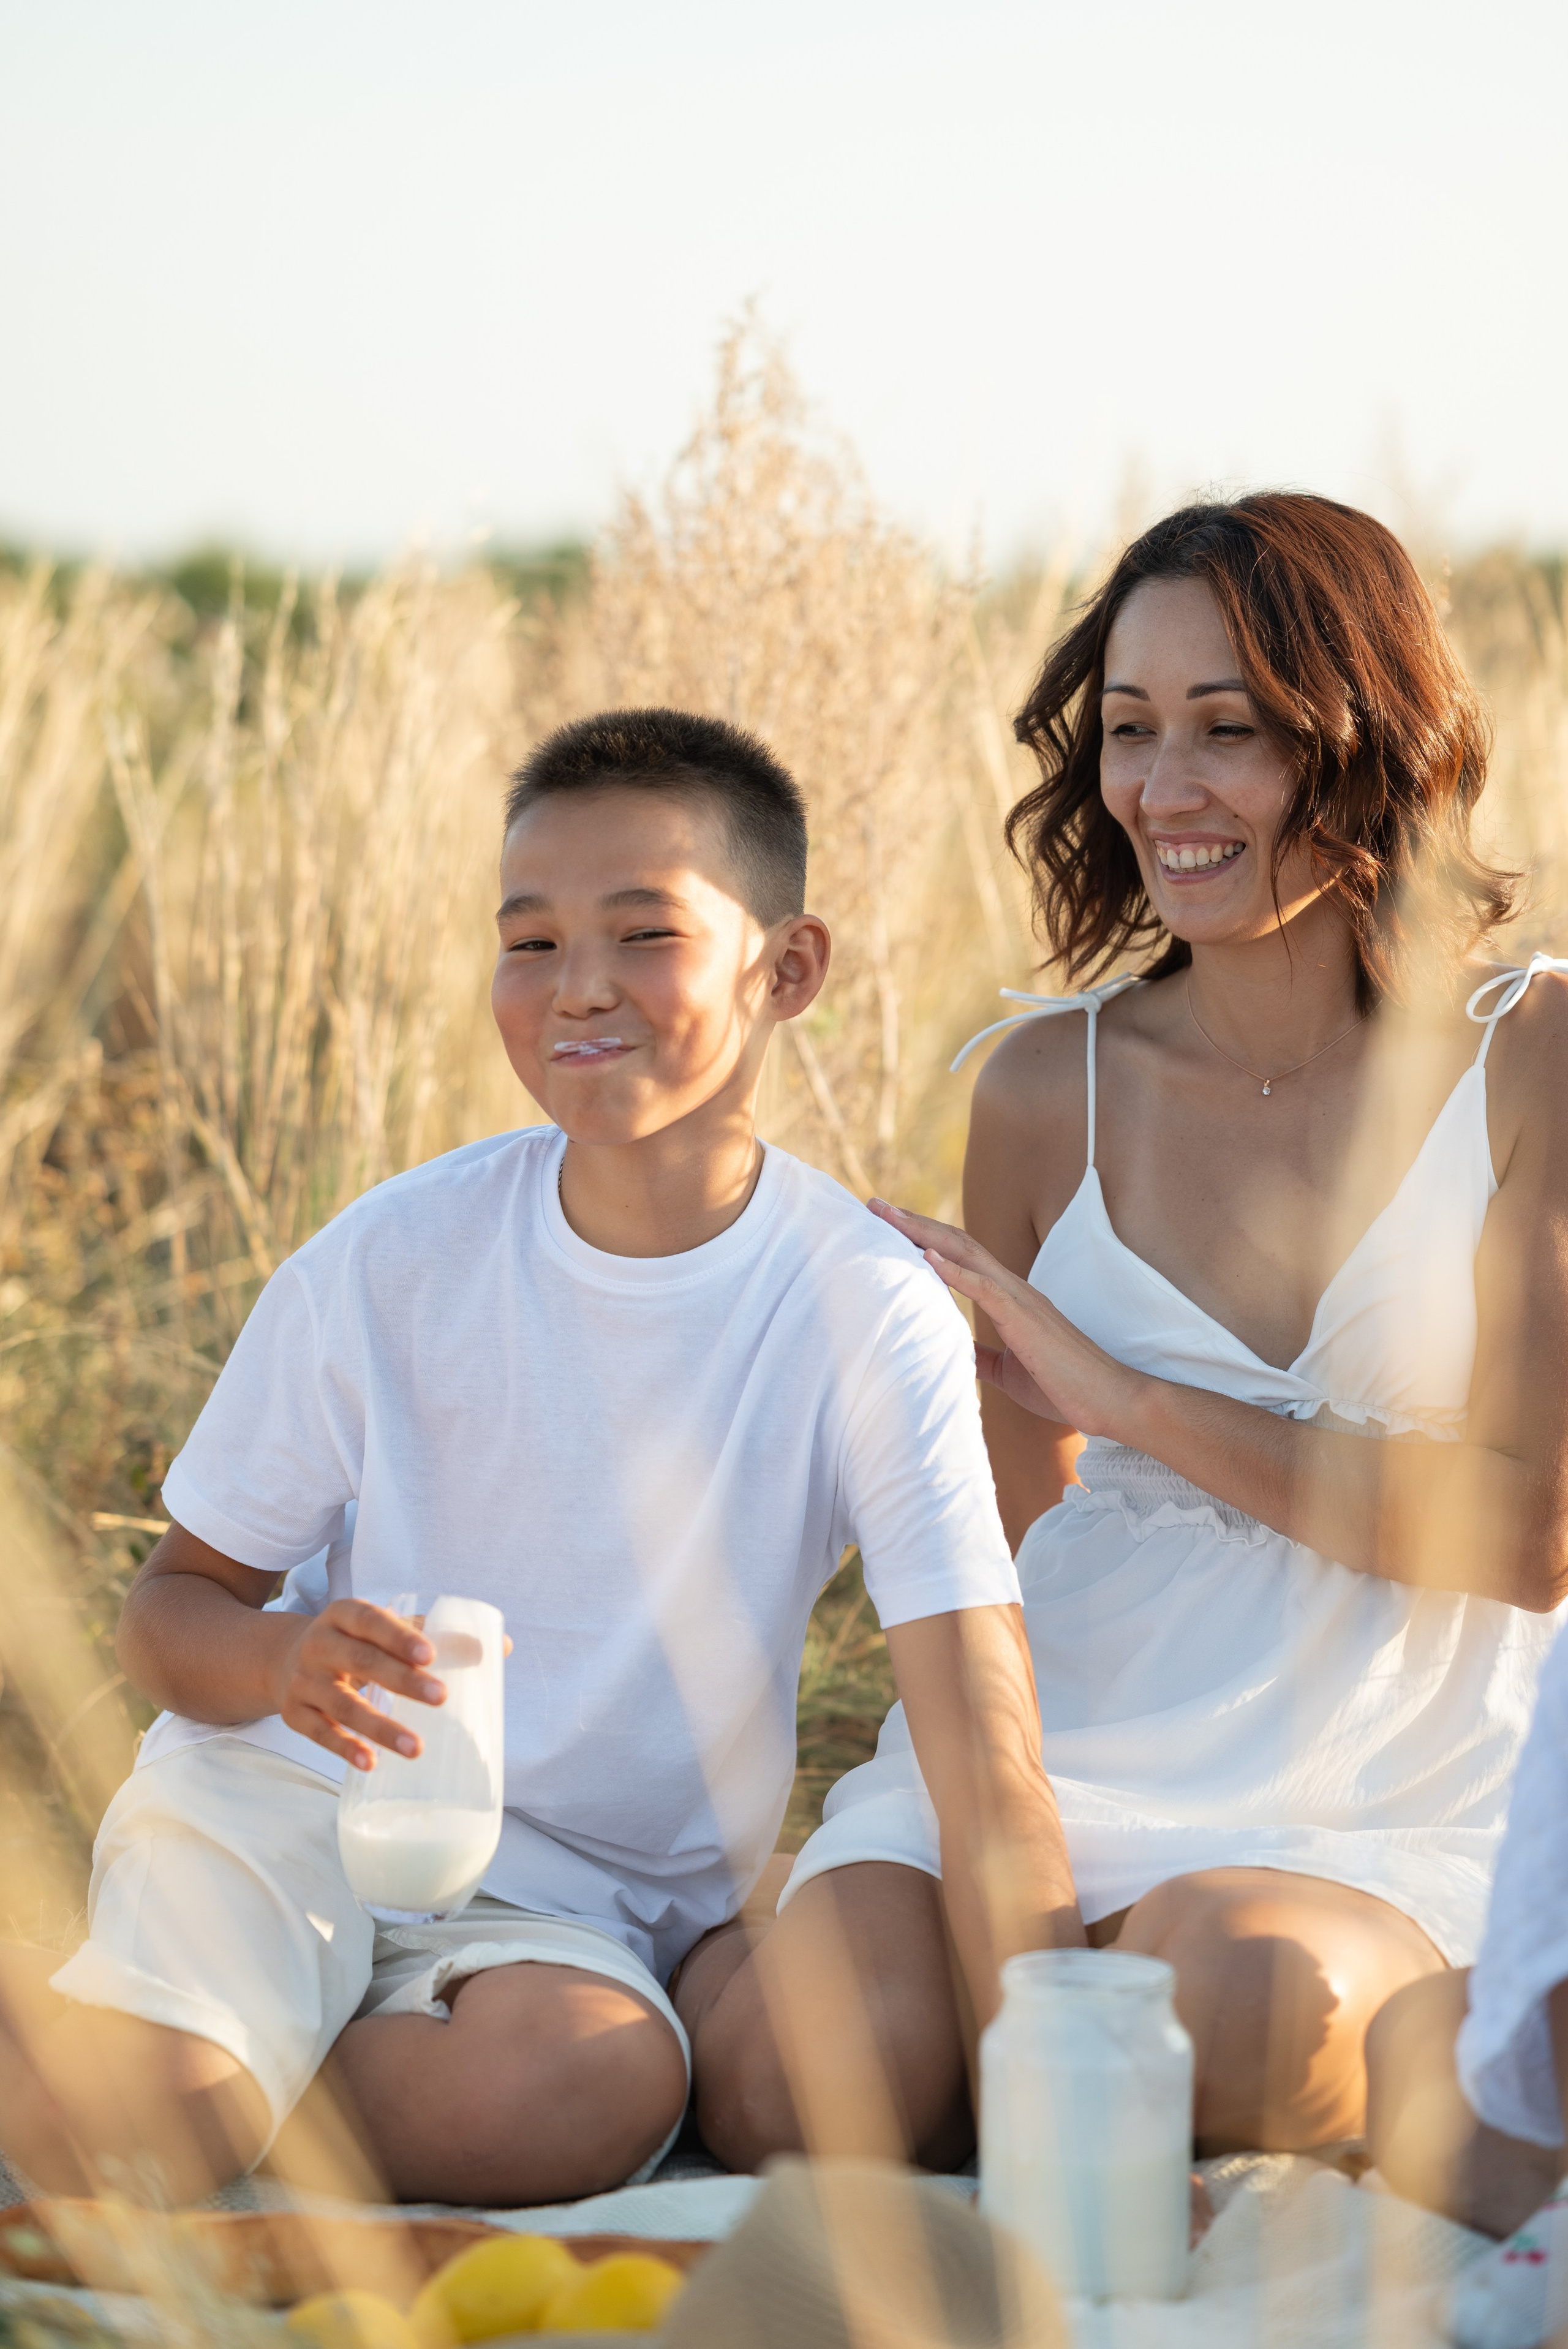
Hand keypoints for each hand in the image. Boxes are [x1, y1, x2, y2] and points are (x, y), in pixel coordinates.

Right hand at [274, 1598, 446, 1771]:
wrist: (284, 1658)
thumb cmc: (353, 1642)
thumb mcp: (381, 1628)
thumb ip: (435, 1634)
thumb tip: (502, 1646)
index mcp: (343, 1615)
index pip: (371, 1621)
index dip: (400, 1636)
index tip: (430, 1655)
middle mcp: (318, 1645)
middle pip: (361, 1661)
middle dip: (402, 1680)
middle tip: (441, 1697)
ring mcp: (303, 1681)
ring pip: (342, 1705)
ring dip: (380, 1728)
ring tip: (415, 1749)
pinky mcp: (294, 1714)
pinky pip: (321, 1733)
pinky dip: (345, 1749)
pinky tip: (371, 1762)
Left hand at [868, 1198, 1141, 1441]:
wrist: (1111, 1401)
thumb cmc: (1064, 1387)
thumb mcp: (1009, 1371)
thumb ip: (981, 1356)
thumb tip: (951, 1351)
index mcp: (1009, 1299)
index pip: (960, 1257)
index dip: (923, 1238)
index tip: (887, 1227)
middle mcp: (1013, 1289)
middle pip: (955, 1243)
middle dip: (912, 1223)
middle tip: (873, 1206)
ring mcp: (1021, 1300)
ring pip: (965, 1254)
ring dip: (923, 1234)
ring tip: (887, 1218)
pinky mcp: (1026, 1319)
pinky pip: (985, 1288)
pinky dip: (953, 1270)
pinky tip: (925, 1258)